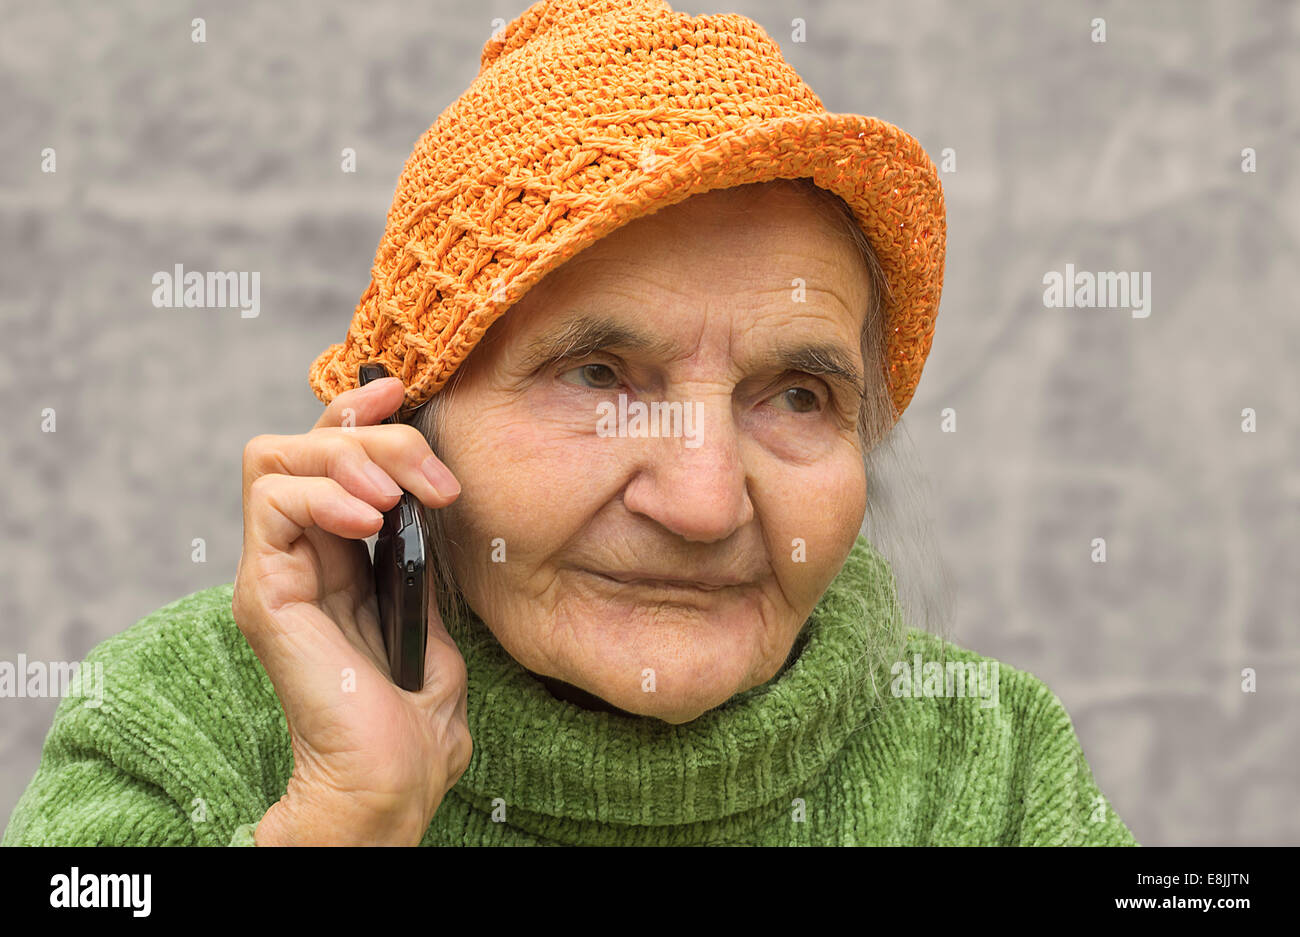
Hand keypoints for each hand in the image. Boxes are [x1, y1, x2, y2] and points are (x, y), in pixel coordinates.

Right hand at [232, 377, 468, 844]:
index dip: (361, 413)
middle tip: (432, 478)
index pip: (328, 453)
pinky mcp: (264, 591)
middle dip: (373, 435)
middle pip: (304, 441)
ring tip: (397, 503)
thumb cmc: (416, 710)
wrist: (392, 777)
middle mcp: (299, 554)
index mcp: (337, 554)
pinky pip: (273, 502)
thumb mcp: (429, 607)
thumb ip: (415, 548)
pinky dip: (323, 494)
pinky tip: (368, 523)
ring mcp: (276, 570)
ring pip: (279, 456)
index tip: (407, 392)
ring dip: (348, 459)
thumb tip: (425, 491)